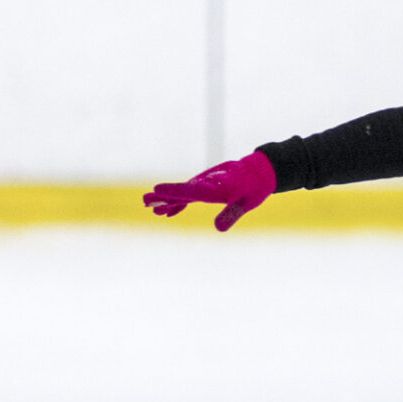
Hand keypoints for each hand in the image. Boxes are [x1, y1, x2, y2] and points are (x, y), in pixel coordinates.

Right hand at [143, 151, 276, 231]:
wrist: (258, 172)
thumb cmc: (254, 189)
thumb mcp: (247, 204)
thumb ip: (232, 214)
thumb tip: (218, 229)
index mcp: (217, 188)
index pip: (193, 191)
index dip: (175, 191)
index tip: (157, 190)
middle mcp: (207, 184)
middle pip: (183, 191)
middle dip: (164, 196)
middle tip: (144, 200)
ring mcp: (204, 185)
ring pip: (183, 193)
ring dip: (167, 200)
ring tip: (149, 208)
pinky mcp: (205, 188)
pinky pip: (188, 196)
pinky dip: (178, 203)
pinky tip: (167, 213)